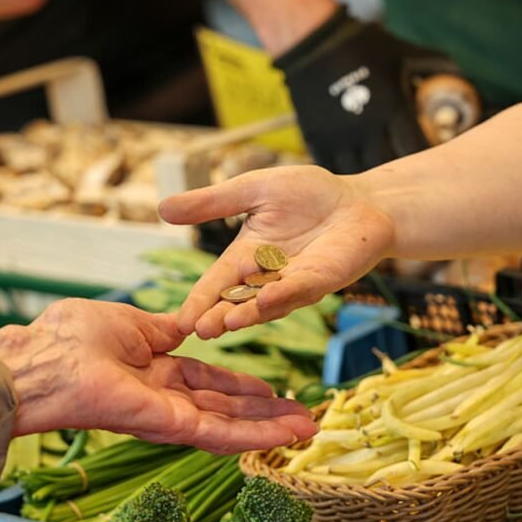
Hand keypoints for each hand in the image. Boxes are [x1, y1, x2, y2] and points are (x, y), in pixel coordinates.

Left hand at [0, 299, 315, 453]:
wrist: (42, 360)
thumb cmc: (68, 336)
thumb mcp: (131, 323)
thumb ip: (163, 330)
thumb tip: (188, 325)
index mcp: (154, 370)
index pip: (209, 382)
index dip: (242, 387)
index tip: (272, 389)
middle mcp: (164, 398)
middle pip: (226, 407)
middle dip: (265, 413)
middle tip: (303, 416)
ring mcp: (167, 415)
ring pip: (229, 425)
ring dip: (269, 428)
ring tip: (306, 428)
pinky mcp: (168, 426)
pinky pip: (218, 432)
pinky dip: (254, 435)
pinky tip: (284, 435)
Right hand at [159, 165, 394, 337]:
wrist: (359, 200)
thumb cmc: (308, 194)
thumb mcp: (252, 191)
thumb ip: (212, 203)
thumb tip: (162, 208)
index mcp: (245, 257)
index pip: (215, 282)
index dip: (199, 301)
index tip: (180, 321)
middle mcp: (266, 277)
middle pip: (237, 301)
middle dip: (218, 316)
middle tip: (197, 331)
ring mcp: (294, 283)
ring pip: (266, 303)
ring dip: (247, 314)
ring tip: (224, 324)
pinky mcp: (322, 280)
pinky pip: (300, 289)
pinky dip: (283, 295)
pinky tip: (266, 301)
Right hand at [274, 6, 470, 173]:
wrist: (315, 42)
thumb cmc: (365, 47)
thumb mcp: (405, 53)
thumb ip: (435, 67)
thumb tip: (466, 83)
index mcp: (392, 107)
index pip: (414, 147)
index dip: (422, 157)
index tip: (430, 163)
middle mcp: (367, 127)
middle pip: (389, 166)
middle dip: (399, 176)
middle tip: (407, 178)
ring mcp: (341, 136)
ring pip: (360, 172)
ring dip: (371, 179)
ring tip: (381, 182)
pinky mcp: (319, 139)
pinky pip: (336, 168)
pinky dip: (348, 171)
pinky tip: (355, 177)